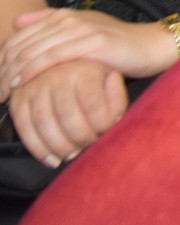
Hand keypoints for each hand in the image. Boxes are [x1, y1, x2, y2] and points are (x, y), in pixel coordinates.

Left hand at [1, 9, 177, 89]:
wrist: (152, 45)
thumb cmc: (117, 44)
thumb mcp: (83, 30)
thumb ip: (51, 23)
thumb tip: (17, 21)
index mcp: (63, 15)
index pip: (19, 36)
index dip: (2, 59)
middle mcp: (68, 19)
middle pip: (21, 44)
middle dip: (3, 70)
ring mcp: (80, 29)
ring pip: (32, 51)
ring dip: (13, 74)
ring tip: (5, 93)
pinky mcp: (91, 43)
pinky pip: (51, 57)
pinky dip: (32, 71)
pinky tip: (23, 84)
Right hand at [8, 60, 125, 168]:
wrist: (60, 64)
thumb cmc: (91, 79)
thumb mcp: (111, 80)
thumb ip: (117, 98)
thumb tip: (114, 121)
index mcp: (84, 71)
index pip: (93, 104)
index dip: (101, 126)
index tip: (105, 133)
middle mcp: (57, 76)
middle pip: (67, 116)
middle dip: (81, 138)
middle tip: (88, 147)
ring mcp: (35, 87)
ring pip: (44, 124)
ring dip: (60, 146)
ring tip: (73, 155)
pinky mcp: (18, 100)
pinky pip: (24, 128)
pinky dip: (38, 149)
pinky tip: (53, 160)